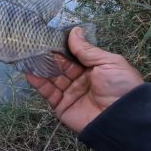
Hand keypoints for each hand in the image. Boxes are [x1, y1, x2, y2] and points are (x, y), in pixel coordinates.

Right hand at [26, 27, 143, 132]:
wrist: (122, 119)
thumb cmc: (120, 86)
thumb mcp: (108, 62)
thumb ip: (87, 49)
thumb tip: (74, 31)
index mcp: (93, 69)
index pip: (73, 55)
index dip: (62, 46)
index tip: (48, 36)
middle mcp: (80, 80)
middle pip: (60, 66)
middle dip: (49, 55)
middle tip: (34, 44)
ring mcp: (70, 93)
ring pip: (51, 77)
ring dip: (40, 67)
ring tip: (28, 55)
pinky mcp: (61, 107)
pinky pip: (48, 93)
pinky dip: (38, 83)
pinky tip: (29, 71)